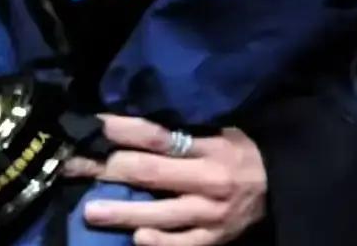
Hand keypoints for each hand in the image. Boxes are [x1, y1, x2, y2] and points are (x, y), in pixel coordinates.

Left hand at [63, 114, 266, 245]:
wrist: (281, 186)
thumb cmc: (240, 150)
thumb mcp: (218, 130)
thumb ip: (182, 131)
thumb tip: (133, 122)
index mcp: (208, 147)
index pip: (158, 136)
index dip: (124, 130)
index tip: (95, 126)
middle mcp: (207, 180)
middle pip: (151, 174)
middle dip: (109, 169)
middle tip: (75, 166)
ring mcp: (210, 214)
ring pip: (161, 215)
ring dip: (123, 212)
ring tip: (91, 211)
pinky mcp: (215, 239)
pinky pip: (183, 244)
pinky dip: (160, 242)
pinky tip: (135, 239)